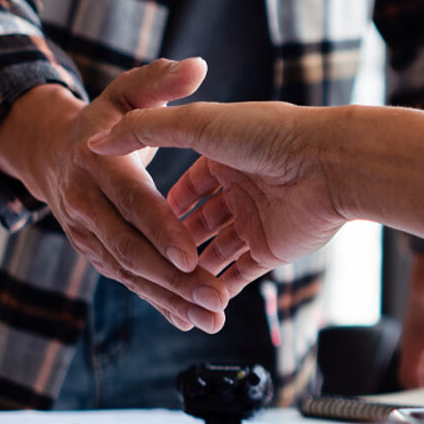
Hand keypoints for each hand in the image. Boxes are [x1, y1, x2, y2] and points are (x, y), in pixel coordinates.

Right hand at [0, 58, 227, 331]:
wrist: (49, 151)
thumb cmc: (104, 118)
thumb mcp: (126, 93)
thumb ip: (160, 81)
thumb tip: (196, 66)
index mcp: (98, 163)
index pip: (135, 202)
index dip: (162, 230)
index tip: (192, 255)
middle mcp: (86, 203)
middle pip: (130, 249)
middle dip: (172, 278)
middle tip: (212, 300)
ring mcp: (87, 234)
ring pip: (130, 273)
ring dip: (170, 298)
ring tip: (210, 317)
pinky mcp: (96, 252)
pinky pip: (128, 281)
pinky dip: (158, 302)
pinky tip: (187, 319)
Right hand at [88, 101, 350, 299]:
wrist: (328, 163)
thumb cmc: (268, 135)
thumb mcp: (199, 123)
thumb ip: (147, 129)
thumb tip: (96, 141)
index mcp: (225, 157)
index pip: (184, 185)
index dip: (157, 205)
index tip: (128, 221)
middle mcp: (241, 189)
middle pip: (196, 223)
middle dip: (171, 244)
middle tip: (139, 262)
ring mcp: (256, 221)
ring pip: (214, 252)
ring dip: (190, 270)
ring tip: (160, 285)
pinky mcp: (271, 250)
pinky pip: (238, 274)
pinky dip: (216, 288)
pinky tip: (190, 300)